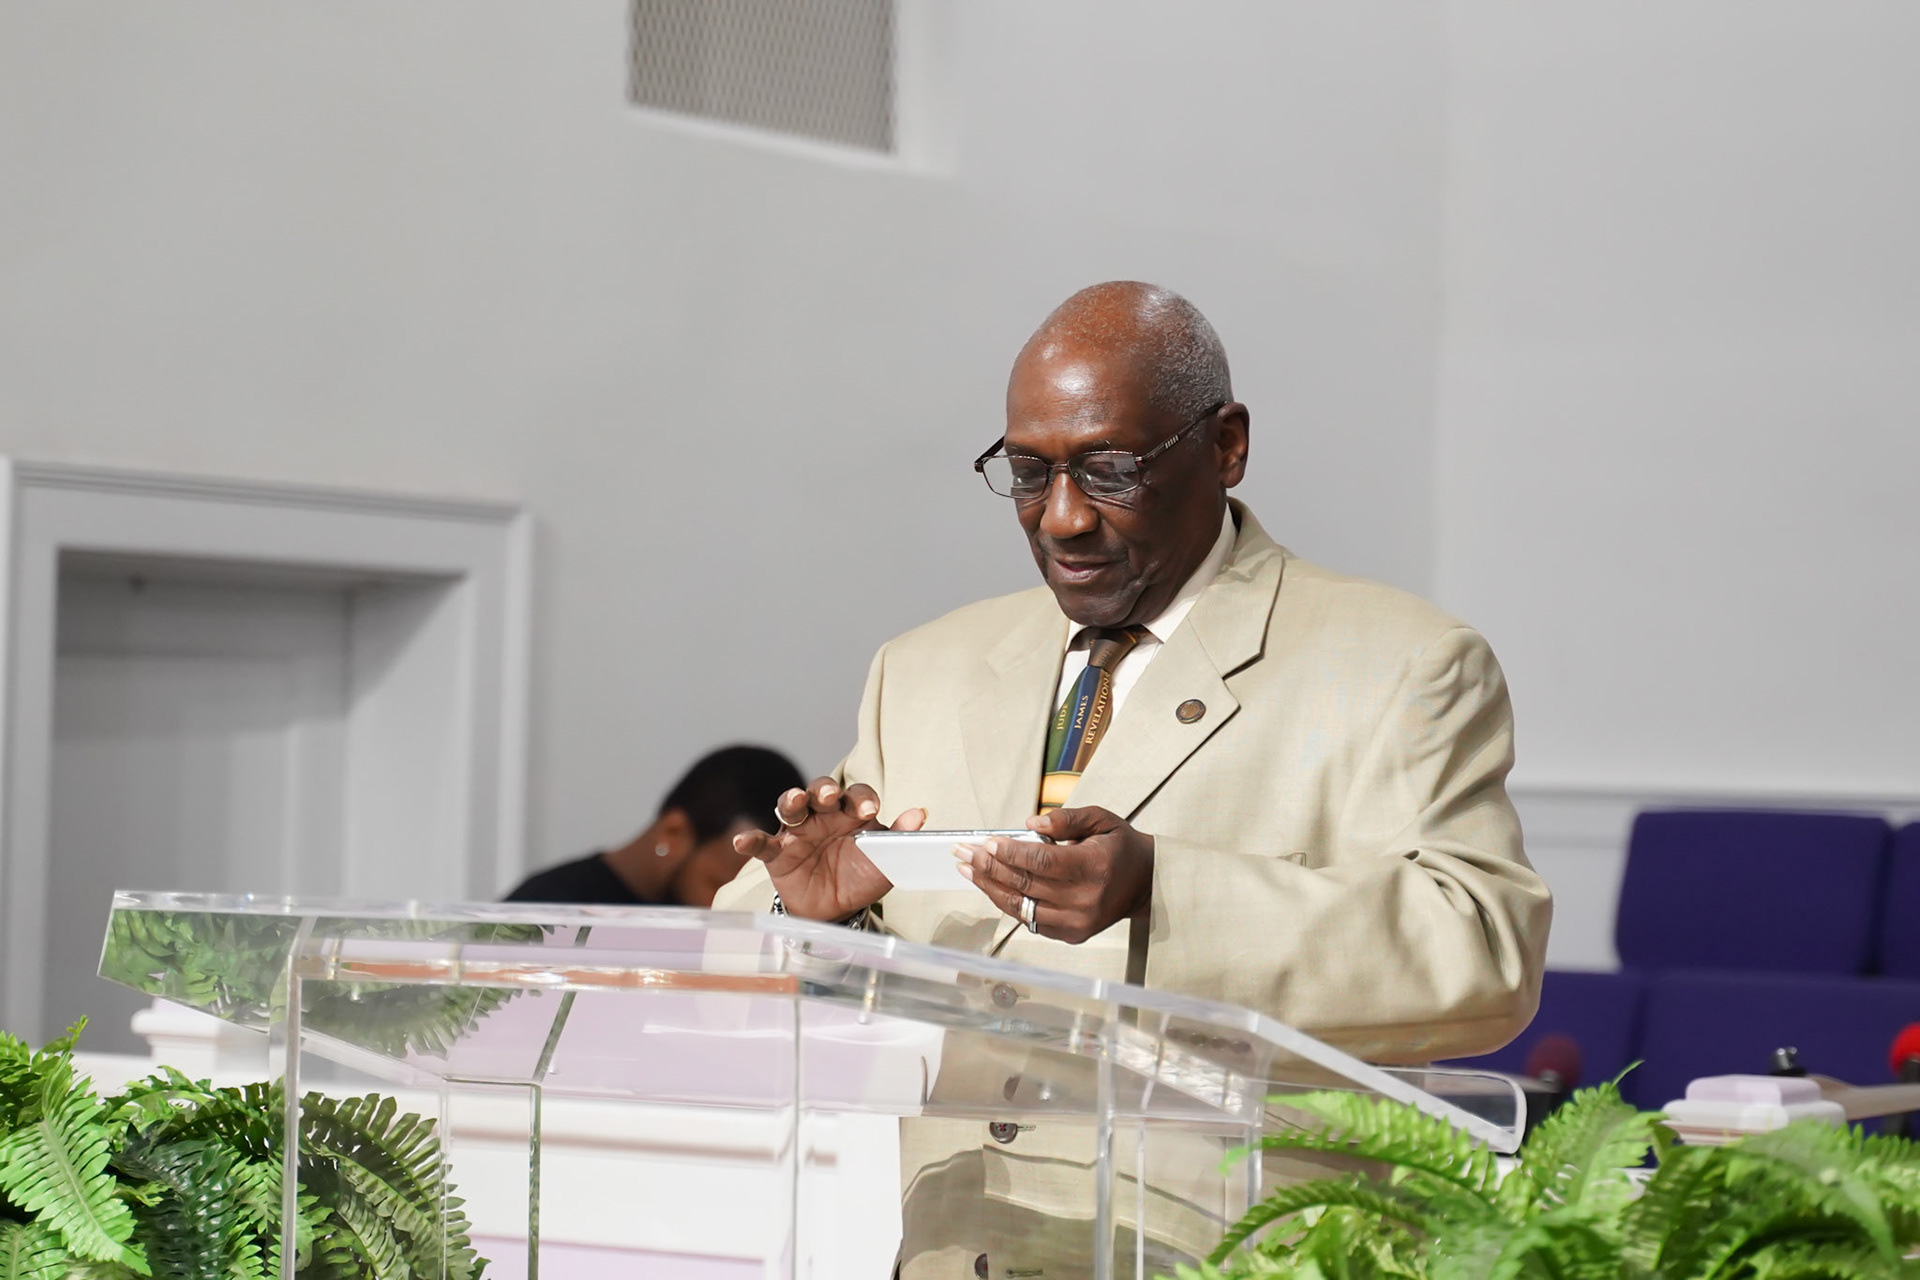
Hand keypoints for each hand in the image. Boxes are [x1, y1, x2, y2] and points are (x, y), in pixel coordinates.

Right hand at [732, 777, 925, 921]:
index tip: (868, 810)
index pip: (855, 795)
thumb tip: (920, 813)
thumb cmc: (860, 877)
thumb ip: (898, 837)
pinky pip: (762, 844)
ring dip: (791, 801)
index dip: (861, 798)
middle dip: (822, 790)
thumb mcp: (884, 861)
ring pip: (790, 807)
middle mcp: (823, 816)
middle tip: (828, 797)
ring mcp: (798, 833)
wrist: (835, 911)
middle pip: (819, 792)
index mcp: (851, 813)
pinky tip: (742, 840)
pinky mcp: (777, 854)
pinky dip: (750, 840)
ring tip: (794, 803)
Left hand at [955, 805, 1153, 943]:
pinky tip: (990, 886)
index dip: (1010, 852)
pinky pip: (1029, 920)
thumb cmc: (1120, 848)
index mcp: (1094, 868)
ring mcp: (1077, 922)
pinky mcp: (1071, 935)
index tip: (986, 842)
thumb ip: (1066, 819)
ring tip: (967, 869)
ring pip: (1021, 906)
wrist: (1145, 884)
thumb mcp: (1101, 820)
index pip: (1042, 861)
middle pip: (1025, 884)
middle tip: (963, 852)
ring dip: (989, 887)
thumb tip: (1031, 822)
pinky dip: (1007, 902)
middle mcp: (1084, 900)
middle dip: (988, 866)